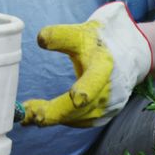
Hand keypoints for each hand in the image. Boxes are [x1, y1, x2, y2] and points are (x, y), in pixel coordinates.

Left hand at [22, 2, 151, 127]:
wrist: (126, 55)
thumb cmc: (96, 43)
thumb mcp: (79, 33)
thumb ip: (60, 36)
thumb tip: (40, 40)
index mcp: (105, 64)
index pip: (97, 78)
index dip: (88, 87)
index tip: (76, 97)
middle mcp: (111, 89)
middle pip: (83, 106)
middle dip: (55, 112)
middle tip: (28, 113)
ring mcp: (110, 105)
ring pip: (79, 117)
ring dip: (54, 118)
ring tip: (28, 115)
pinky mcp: (105, 115)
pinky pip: (81, 121)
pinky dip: (62, 120)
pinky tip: (42, 117)